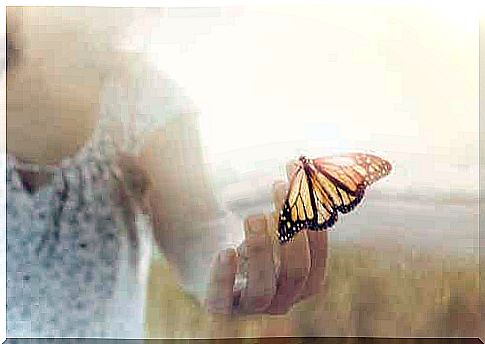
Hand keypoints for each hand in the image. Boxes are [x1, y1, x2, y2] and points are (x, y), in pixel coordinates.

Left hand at [205, 162, 328, 314]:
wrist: (211, 266)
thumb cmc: (252, 244)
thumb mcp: (275, 229)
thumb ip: (290, 210)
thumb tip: (301, 169)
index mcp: (305, 281)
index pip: (318, 253)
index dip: (312, 217)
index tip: (300, 179)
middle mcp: (283, 299)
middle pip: (297, 272)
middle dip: (291, 230)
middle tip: (278, 188)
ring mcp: (251, 307)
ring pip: (263, 289)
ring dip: (262, 250)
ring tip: (253, 216)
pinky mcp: (220, 307)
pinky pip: (222, 300)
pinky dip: (225, 276)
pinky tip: (226, 252)